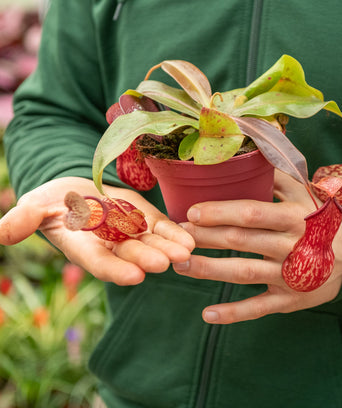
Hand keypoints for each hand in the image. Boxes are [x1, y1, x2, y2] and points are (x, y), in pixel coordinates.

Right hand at [0, 177, 194, 284]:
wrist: (77, 193)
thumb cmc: (52, 203)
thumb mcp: (35, 207)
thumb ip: (22, 220)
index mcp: (85, 247)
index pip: (100, 262)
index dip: (116, 269)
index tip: (134, 276)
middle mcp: (111, 245)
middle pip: (131, 255)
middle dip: (148, 259)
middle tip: (166, 264)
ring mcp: (132, 233)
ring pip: (152, 243)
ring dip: (169, 248)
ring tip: (187, 251)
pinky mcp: (146, 219)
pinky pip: (162, 227)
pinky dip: (175, 232)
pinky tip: (191, 237)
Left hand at [174, 171, 341, 323]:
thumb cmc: (320, 221)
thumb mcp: (306, 194)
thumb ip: (277, 177)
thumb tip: (246, 155)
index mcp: (294, 217)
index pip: (252, 213)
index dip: (221, 212)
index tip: (192, 211)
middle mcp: (291, 246)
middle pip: (241, 241)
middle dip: (206, 237)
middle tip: (178, 235)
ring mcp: (290, 276)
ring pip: (244, 273)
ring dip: (209, 270)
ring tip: (180, 265)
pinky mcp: (289, 299)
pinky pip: (258, 308)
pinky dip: (233, 313)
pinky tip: (208, 314)